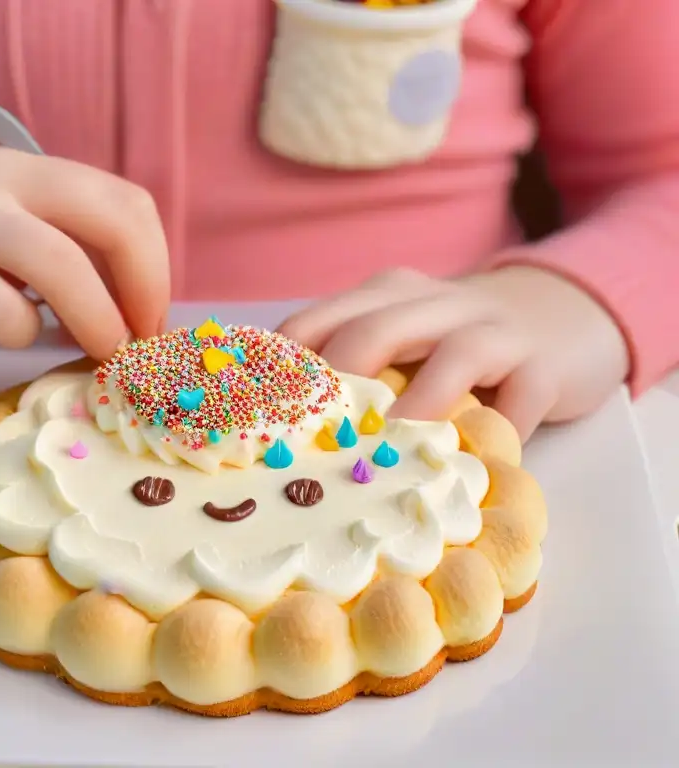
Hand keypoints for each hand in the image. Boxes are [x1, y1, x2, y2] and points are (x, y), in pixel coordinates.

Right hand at [0, 148, 169, 359]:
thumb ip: (59, 253)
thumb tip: (127, 312)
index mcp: (29, 170)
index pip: (126, 202)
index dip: (156, 265)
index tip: (151, 319)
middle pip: (111, 220)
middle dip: (145, 288)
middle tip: (140, 342)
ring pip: (62, 263)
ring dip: (99, 319)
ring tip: (101, 353)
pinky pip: (2, 308)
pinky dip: (23, 334)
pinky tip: (9, 335)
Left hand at [277, 266, 629, 440]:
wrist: (562, 314)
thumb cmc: (455, 346)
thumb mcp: (397, 341)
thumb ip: (350, 373)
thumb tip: (277, 445)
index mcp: (380, 296)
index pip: (313, 326)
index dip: (278, 376)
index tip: (251, 428)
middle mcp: (432, 301)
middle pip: (373, 332)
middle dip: (337, 389)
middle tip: (311, 447)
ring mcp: (493, 328)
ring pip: (455, 354)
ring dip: (418, 406)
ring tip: (387, 455)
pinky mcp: (543, 364)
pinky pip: (520, 398)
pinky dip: (496, 431)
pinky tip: (468, 466)